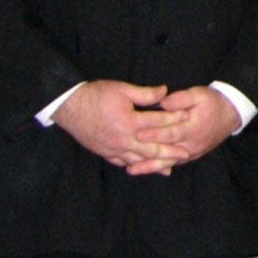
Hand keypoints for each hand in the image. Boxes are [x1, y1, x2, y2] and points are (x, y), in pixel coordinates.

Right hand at [52, 80, 189, 174]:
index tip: (189, 117)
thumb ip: (145, 93)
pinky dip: (135, 165)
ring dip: (155, 163)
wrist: (69, 106)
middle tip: (186, 154)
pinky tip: (144, 167)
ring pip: (137, 159)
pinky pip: (122, 162)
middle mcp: (122, 138)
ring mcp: (112, 148)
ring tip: (171, 167)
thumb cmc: (96, 95)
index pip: (157, 122)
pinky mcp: (104, 152)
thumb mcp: (122, 89)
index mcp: (129, 122)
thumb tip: (165, 91)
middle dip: (170, 151)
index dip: (174, 119)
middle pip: (151, 147)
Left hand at [131, 85, 240, 173]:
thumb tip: (162, 103)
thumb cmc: (213, 102)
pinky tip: (145, 169)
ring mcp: (192, 152)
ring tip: (131, 170)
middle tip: (128, 159)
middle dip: (146, 156)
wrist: (231, 114)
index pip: (171, 133)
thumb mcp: (199, 94)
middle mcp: (192, 143)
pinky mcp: (191, 156)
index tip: (138, 134)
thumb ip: (181, 98)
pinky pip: (173, 164)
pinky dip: (158, 168)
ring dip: (150, 167)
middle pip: (167, 153)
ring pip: (169, 162)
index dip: (154, 134)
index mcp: (193, 127)